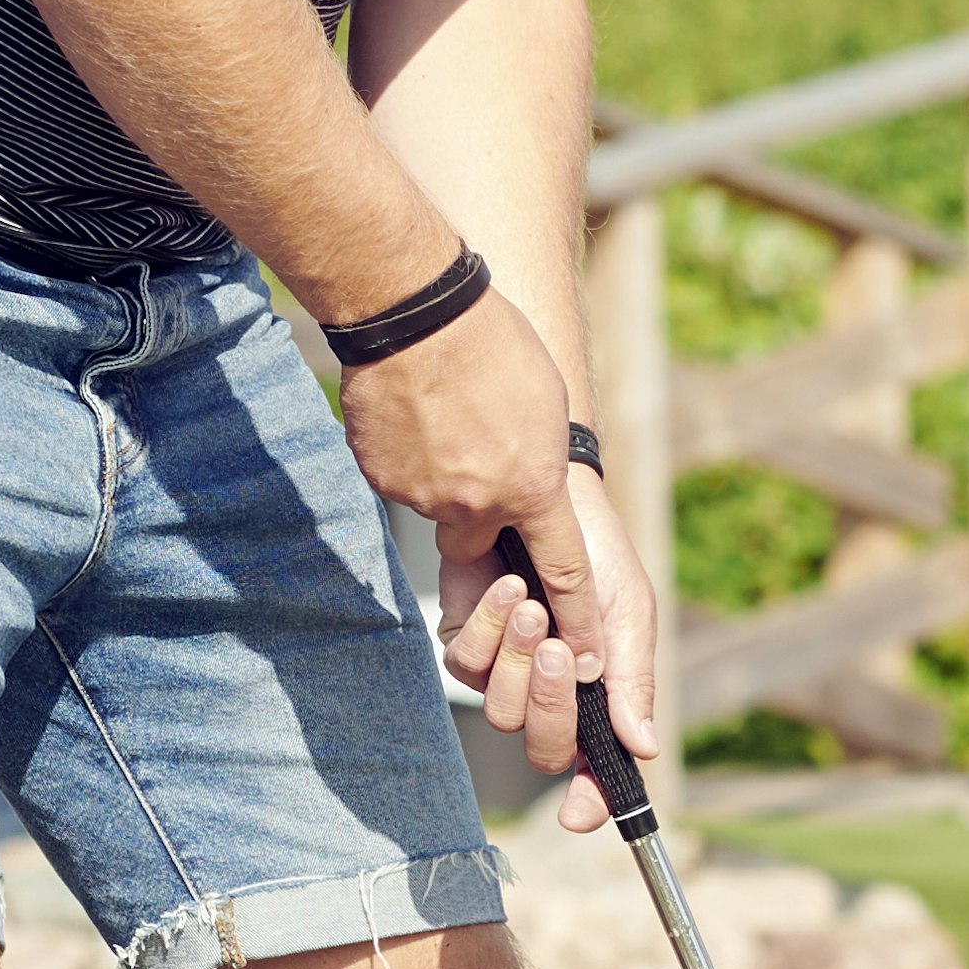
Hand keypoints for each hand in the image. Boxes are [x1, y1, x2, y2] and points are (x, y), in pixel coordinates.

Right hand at [332, 278, 598, 753]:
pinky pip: (402, 483)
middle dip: (482, 518)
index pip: (563, 571)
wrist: (415, 313)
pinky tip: (413, 414)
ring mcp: (425, 496)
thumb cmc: (494, 344)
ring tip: (444, 413)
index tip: (586, 655)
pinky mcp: (382, 480)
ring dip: (444, 475)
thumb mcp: (545, 402)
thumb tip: (526, 495)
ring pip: (439, 507)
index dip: (577, 616)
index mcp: (533, 490)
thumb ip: (538, 464)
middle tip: (475, 463)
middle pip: (483, 545)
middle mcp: (479, 506)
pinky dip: (410, 458)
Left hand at [443, 457, 664, 823]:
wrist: (550, 494)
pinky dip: (488, 627)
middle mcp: (549, 692)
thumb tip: (643, 747)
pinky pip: (465, 664)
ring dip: (517, 657)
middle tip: (560, 650)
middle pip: (541, 745)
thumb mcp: (628, 614)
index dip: (588, 798)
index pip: (593, 766)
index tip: (577, 814)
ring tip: (533, 602)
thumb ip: (630, 681)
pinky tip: (508, 586)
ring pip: (499, 708)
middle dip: (549, 703)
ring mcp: (505, 671)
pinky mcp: (468, 641)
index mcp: (598, 696)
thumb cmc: (598, 553)